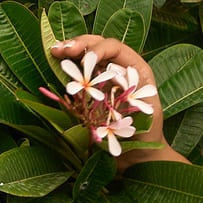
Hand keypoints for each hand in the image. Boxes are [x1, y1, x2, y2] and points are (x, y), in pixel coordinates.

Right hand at [48, 34, 164, 163]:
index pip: (115, 48)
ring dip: (69, 49)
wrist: (136, 158)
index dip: (99, 49)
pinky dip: (66, 65)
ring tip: (55, 50)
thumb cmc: (146, 137)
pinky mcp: (90, 90)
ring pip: (86, 54)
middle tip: (61, 50)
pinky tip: (56, 61)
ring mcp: (103, 77)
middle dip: (79, 44)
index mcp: (136, 69)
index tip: (85, 58)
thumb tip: (110, 84)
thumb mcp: (145, 116)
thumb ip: (129, 101)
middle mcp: (119, 68)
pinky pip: (78, 72)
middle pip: (98, 45)